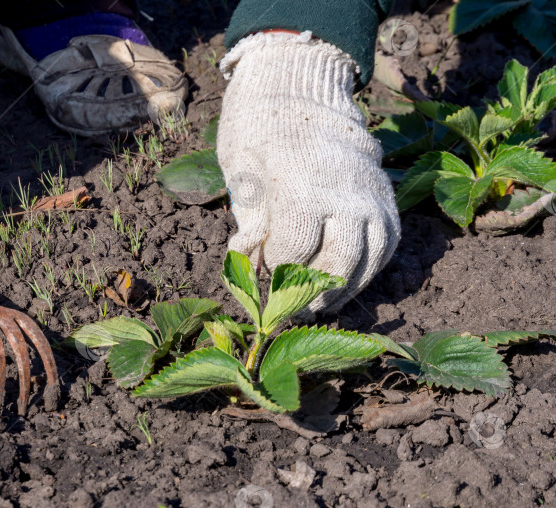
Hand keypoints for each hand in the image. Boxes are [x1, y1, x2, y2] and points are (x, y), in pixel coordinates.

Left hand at [217, 32, 399, 313]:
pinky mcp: (385, 194)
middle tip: (294, 307)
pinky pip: (387, 242)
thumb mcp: (239, 174)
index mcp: (300, 186)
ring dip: (345, 287)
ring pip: (368, 258)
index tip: (265, 275)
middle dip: (313, 292)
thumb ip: (251, 226)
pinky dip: (370, 267)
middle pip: (338, 262)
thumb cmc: (258, 128)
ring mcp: (370, 193)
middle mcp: (344, 193)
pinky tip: (348, 278)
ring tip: (322, 302)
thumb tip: (256, 267)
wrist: (297, 82)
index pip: (293, 251)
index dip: (276, 271)